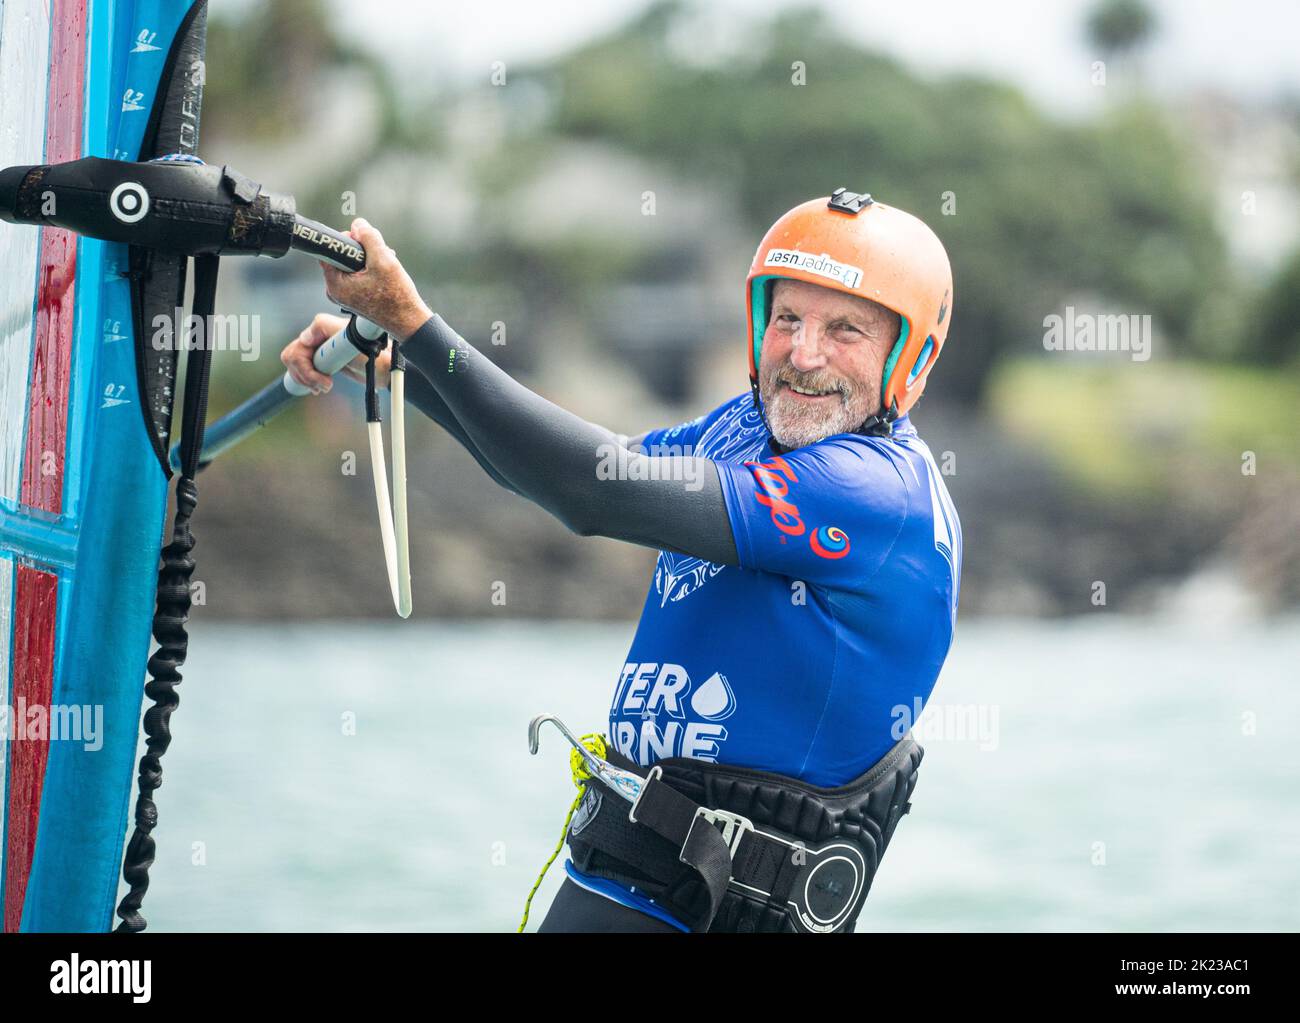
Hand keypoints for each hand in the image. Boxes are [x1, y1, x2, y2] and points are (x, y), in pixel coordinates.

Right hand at [280, 312, 392, 392]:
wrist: (385, 368)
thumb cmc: (372, 351)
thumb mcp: (350, 336)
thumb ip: (324, 327)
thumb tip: (303, 338)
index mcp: (320, 330)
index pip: (295, 352)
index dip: (307, 370)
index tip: (327, 380)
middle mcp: (317, 339)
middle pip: (291, 359)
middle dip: (304, 376)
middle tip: (323, 386)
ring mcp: (319, 351)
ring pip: (294, 367)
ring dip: (306, 381)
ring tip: (324, 388)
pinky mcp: (324, 363)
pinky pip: (303, 372)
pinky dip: (308, 382)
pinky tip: (319, 387)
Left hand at [319, 219, 432, 340]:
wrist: (409, 321)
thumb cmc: (396, 298)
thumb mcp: (384, 260)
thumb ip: (369, 238)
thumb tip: (358, 224)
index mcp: (335, 284)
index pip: (330, 250)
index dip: (347, 240)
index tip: (364, 241)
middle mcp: (336, 290)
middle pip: (342, 256)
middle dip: (362, 250)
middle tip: (380, 254)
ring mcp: (345, 294)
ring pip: (352, 264)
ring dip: (369, 259)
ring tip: (386, 265)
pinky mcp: (356, 296)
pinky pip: (358, 274)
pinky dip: (371, 269)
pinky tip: (385, 273)